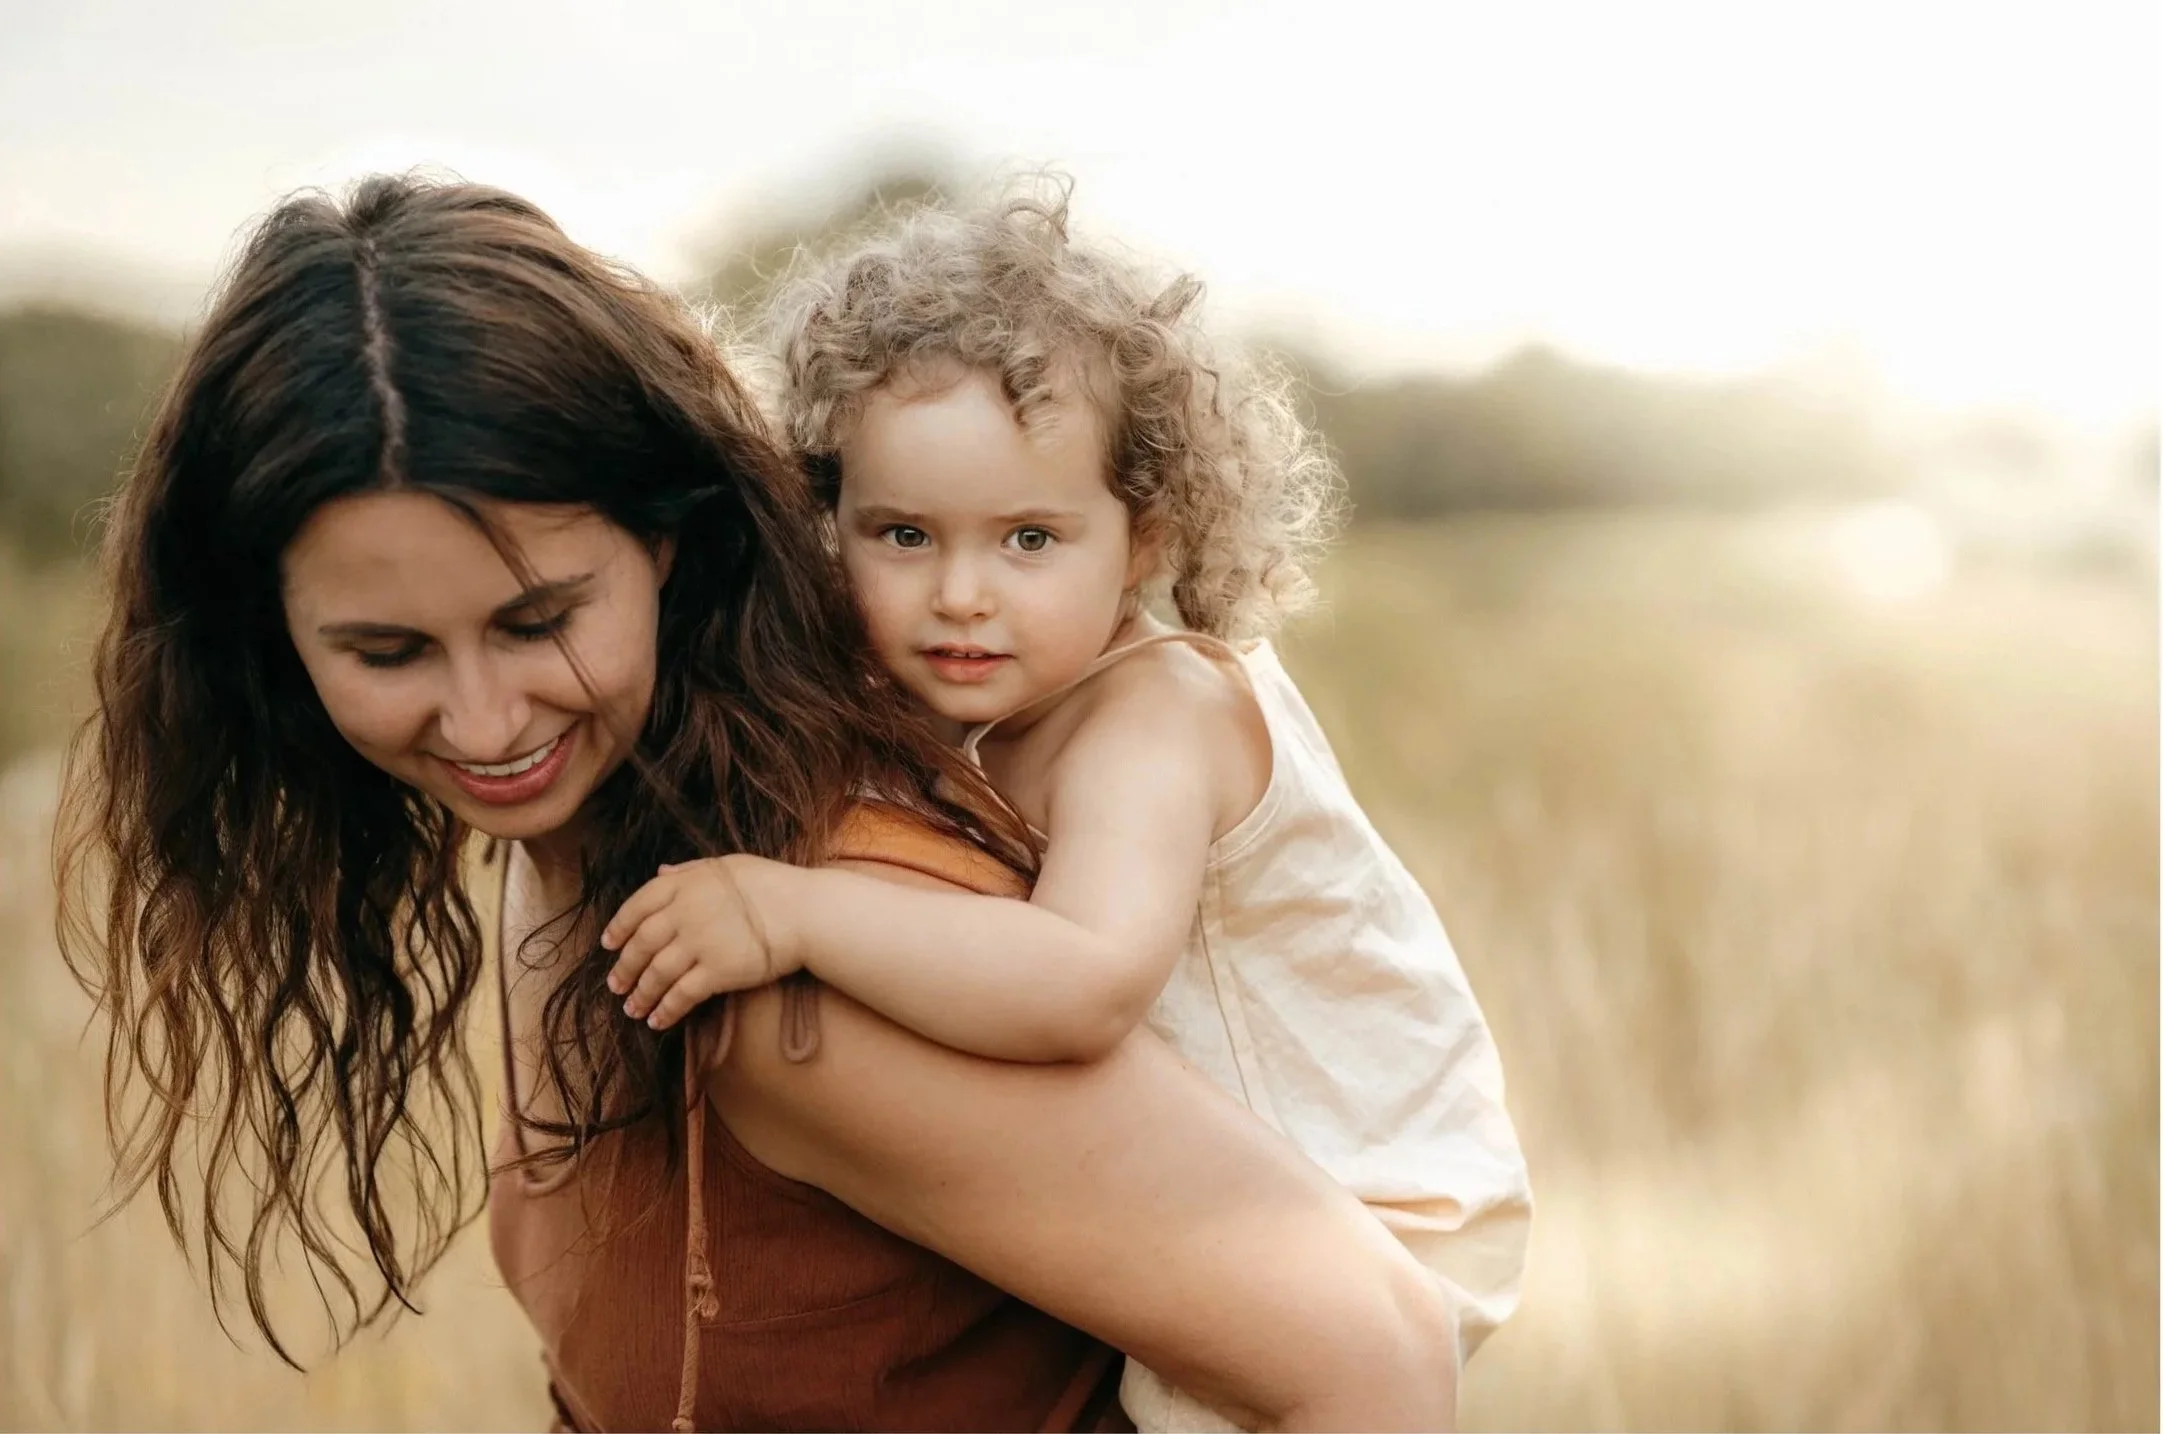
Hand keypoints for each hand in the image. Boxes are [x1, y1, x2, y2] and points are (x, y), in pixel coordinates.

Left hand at [600, 855, 799, 1029]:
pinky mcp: (717, 972)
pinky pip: (682, 995)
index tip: (608, 944)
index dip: (618, 927)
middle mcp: (685, 913)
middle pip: (641, 944)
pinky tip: (658, 1021)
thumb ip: (690, 870)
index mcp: (685, 884)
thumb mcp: (728, 865)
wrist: (807, 912)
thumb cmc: (772, 885)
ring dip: (641, 994)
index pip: (637, 905)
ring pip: (656, 973)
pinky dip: (666, 1010)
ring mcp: (699, 943)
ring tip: (633, 1010)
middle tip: (616, 986)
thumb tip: (660, 873)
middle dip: (624, 968)